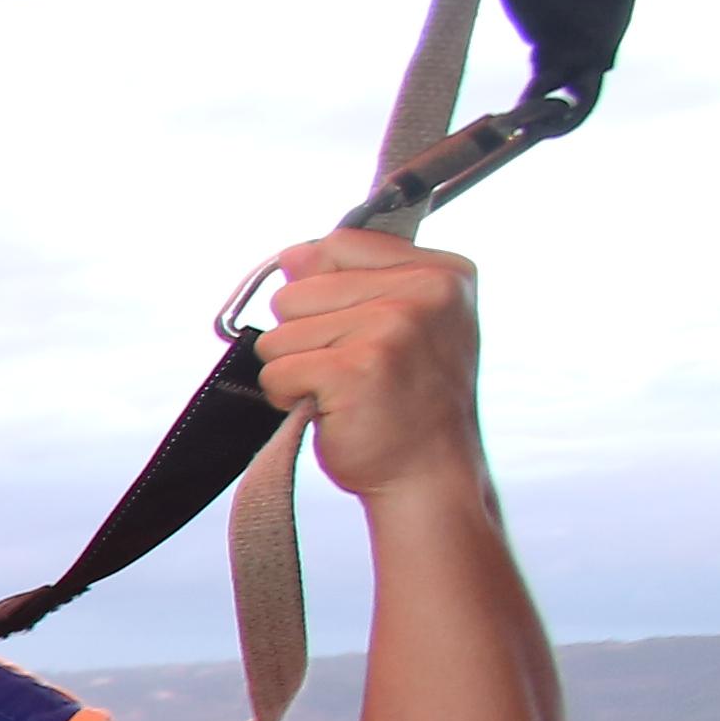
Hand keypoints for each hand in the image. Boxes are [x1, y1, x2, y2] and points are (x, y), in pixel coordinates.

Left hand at [251, 228, 488, 505]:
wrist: (429, 476)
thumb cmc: (409, 404)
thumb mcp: (400, 327)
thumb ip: (352, 282)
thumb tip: (292, 255)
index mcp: (443, 272)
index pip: (339, 244)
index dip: (324, 291)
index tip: (356, 330)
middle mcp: (425, 292)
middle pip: (298, 290)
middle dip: (305, 338)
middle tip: (351, 372)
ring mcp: (392, 327)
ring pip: (279, 332)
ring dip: (296, 370)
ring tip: (342, 392)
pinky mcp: (356, 368)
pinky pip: (275, 371)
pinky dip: (287, 398)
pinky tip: (329, 410)